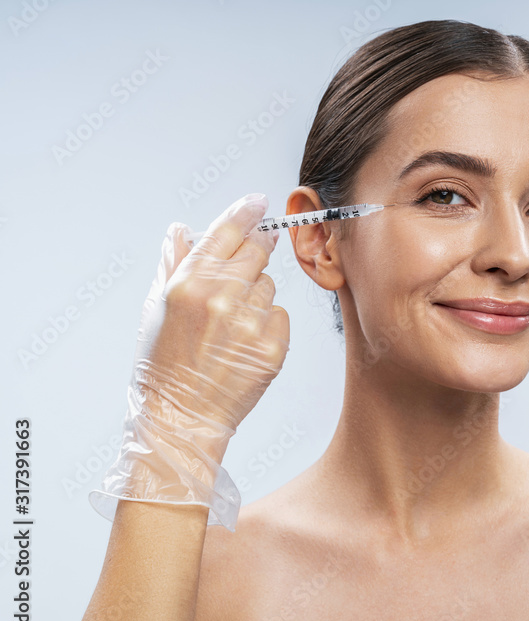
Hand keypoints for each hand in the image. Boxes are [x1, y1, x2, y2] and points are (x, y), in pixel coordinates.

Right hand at [90, 193, 288, 530]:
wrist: (181, 417)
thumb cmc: (163, 365)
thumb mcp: (156, 309)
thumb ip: (173, 264)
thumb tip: (182, 230)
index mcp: (189, 283)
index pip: (226, 232)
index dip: (245, 213)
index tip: (258, 202)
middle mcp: (222, 298)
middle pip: (257, 251)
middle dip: (258, 249)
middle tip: (255, 254)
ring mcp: (250, 322)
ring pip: (269, 285)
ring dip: (256, 294)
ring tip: (233, 322)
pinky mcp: (273, 346)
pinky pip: (280, 315)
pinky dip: (268, 322)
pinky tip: (245, 341)